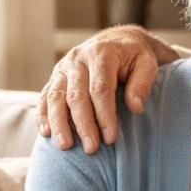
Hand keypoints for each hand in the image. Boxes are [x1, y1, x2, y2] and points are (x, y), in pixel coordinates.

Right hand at [40, 27, 171, 153]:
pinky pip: (44, 97)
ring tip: (65, 146)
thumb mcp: (147, 63)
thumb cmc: (134, 57)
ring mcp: (63, 68)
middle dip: (83, 124)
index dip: (104, 115)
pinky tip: (46, 133)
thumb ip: (143, 83)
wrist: (116, 41)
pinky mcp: (54, 77)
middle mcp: (77, 59)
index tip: (110, 138)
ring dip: (59, 123)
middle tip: (91, 149)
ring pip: (55, 97)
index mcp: (101, 53)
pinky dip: (43, 115)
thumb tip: (136, 107)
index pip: (100, 88)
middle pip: (76, 95)